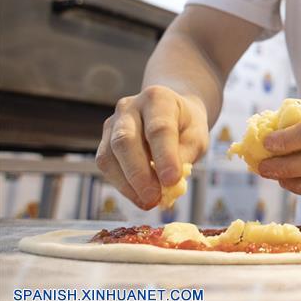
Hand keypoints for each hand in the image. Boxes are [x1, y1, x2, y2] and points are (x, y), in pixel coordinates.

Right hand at [95, 85, 207, 208]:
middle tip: (154, 198)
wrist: (173, 113)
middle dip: (139, 174)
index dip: (165, 156)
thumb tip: (170, 185)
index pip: (159, 128)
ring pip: (110, 155)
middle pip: (125, 140)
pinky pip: (106, 165)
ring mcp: (113, 122)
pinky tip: (139, 196)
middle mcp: (130, 106)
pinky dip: (122, 185)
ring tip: (148, 202)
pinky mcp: (104, 140)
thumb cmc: (186, 126)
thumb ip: (185, 156)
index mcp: (158, 98)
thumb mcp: (197, 137)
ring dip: (128, 184)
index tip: (172, 180)